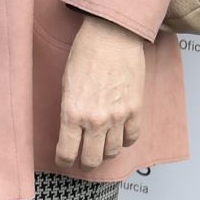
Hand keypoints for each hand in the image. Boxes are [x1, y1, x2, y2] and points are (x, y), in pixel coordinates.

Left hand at [56, 14, 145, 168]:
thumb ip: (70, 109)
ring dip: (106, 153)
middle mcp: (95, 120)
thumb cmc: (86, 52)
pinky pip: (132, 137)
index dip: (64, 161)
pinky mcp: (135, 109)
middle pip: (92, 159)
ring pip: (113, 152)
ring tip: (102, 148)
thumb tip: (71, 128)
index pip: (66, 152)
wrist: (112, 35)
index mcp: (72, 112)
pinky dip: (126, 140)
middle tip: (84, 161)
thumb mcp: (66, 83)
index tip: (64, 161)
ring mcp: (118, 117)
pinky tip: (120, 136)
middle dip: (86, 163)